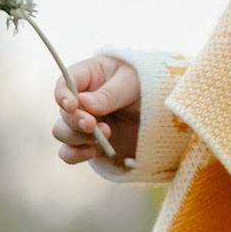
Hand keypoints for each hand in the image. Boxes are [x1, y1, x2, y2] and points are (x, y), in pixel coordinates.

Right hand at [54, 53, 139, 168]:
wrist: (167, 112)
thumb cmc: (149, 86)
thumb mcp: (132, 83)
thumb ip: (108, 94)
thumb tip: (83, 103)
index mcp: (88, 77)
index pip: (64, 84)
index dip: (63, 95)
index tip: (71, 105)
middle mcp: (81, 101)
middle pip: (63, 112)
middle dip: (75, 120)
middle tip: (92, 124)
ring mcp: (85, 124)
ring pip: (63, 133)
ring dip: (78, 137)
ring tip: (106, 133)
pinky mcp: (91, 144)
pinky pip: (70, 153)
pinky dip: (76, 154)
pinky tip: (93, 152)